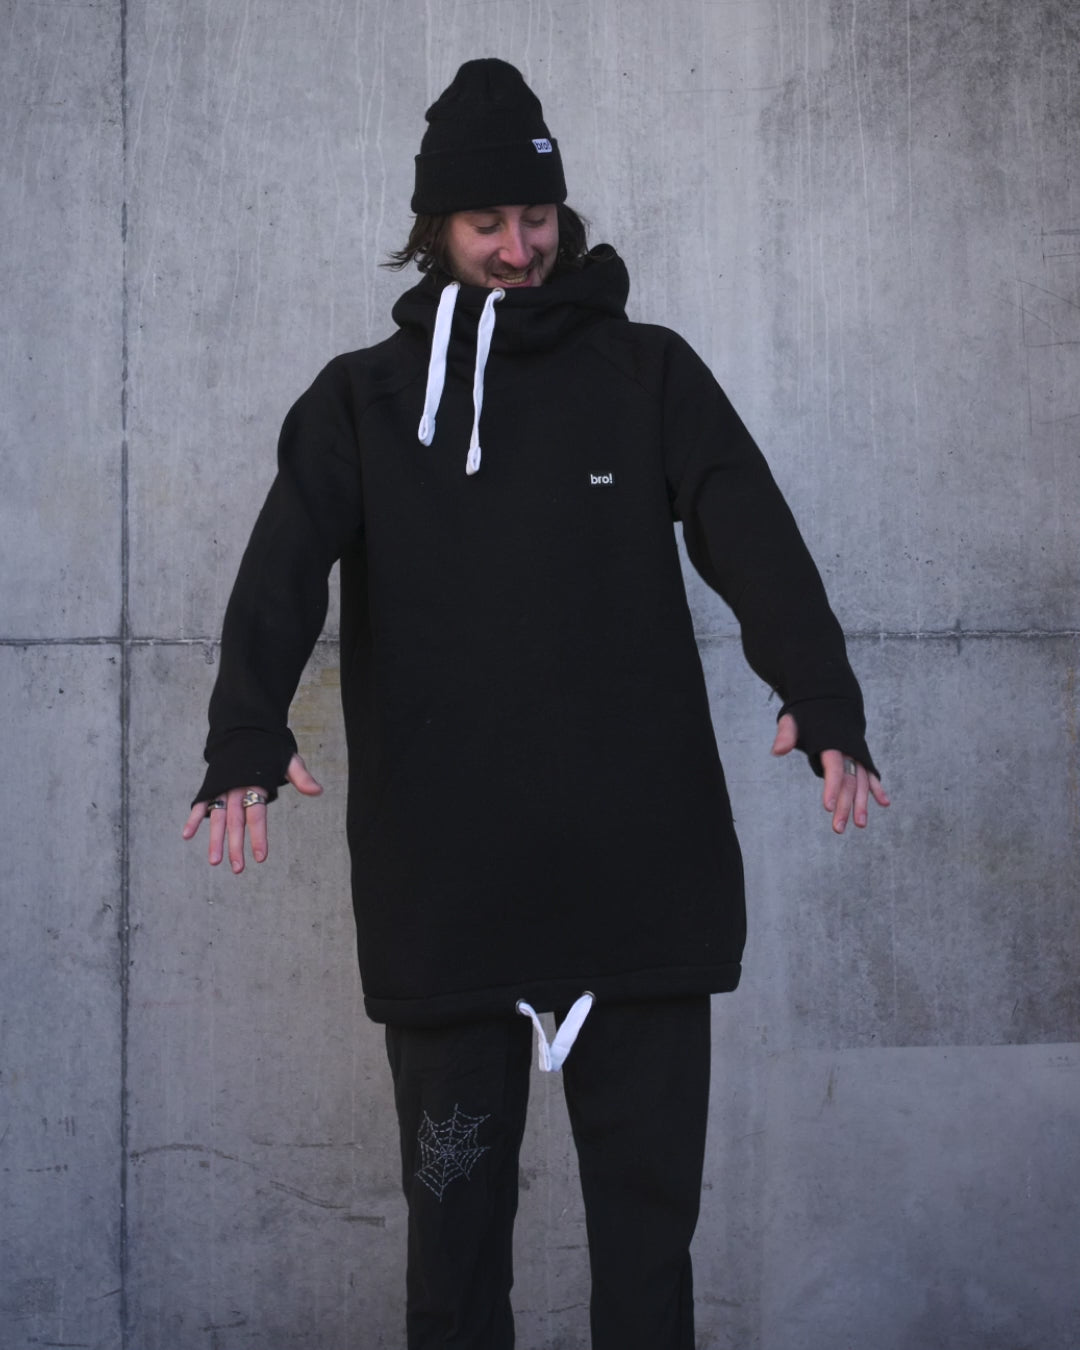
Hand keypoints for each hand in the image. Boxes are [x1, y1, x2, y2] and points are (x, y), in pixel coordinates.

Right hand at [182, 754, 322, 872]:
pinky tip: (187, 836)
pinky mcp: (211, 786)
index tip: (261, 857)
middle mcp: (237, 787)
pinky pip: (201, 804)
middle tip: (238, 869)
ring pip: (218, 817)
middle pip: (236, 821)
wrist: (245, 728)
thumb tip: (319, 791)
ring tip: (214, 862)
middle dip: (235, 846)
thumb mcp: (288, 759)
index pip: (257, 815)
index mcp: (256, 784)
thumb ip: (301, 777)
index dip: (258, 836)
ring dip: (215, 839)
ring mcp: (222, 788)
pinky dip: (193, 818)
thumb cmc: (270, 748)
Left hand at [771, 713, 889, 833]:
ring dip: (861, 803)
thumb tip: (777, 750)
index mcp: (831, 743)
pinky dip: (876, 787)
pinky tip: (884, 803)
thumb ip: (787, 733)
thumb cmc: (808, 711)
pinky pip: (869, 774)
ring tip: (860, 825)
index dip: (831, 787)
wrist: (831, 697)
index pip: (832, 767)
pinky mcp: (860, 756)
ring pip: (860, 781)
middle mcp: (848, 750)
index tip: (827, 807)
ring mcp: (856, 753)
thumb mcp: (794, 718)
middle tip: (837, 828)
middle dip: (844, 805)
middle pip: (847, 781)